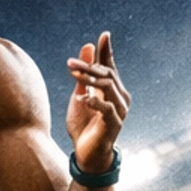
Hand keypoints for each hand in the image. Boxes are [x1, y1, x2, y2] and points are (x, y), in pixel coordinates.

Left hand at [65, 31, 128, 173]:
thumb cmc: (84, 126)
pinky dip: (94, 102)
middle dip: (89, 66)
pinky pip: (107, 108)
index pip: (110, 66)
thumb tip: (87, 48)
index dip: (107, 52)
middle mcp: (120, 98)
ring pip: (108, 87)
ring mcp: (119, 111)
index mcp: (113, 90)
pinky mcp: (114, 124)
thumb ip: (83, 76)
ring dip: (89, 80)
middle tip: (70, 64)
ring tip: (74, 76)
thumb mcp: (80, 96)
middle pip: (107, 74)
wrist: (87, 155)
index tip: (104, 35)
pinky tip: (82, 100)